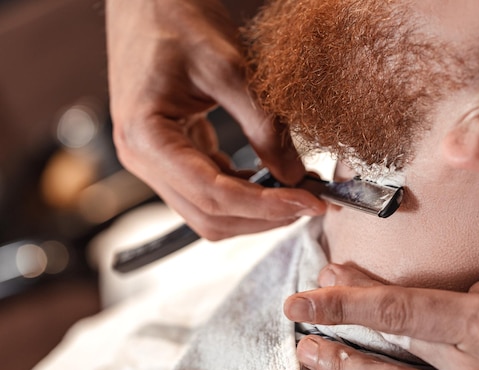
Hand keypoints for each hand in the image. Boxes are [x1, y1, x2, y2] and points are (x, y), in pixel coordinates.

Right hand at [106, 0, 325, 239]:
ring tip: (297, 193)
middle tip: (311, 202)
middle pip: (210, 215)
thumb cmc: (177, 19)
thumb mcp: (230, 68)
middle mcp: (142, 158)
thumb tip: (295, 175)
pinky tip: (272, 179)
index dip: (267, 206)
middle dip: (264, 216)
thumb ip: (264, 126)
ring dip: (255, 210)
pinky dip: (244, 191)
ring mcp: (154, 159)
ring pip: (210, 210)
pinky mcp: (171, 153)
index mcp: (146, 138)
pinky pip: (210, 189)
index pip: (214, 195)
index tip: (311, 202)